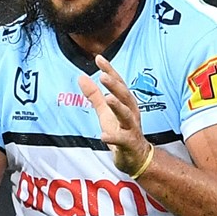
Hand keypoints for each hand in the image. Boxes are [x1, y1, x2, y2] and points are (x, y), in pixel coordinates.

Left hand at [78, 55, 151, 174]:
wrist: (136, 157)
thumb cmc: (121, 131)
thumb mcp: (105, 112)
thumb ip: (94, 95)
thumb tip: (81, 77)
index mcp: (126, 102)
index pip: (118, 83)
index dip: (109, 70)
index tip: (99, 58)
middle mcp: (131, 112)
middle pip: (124, 95)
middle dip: (114, 85)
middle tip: (103, 75)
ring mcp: (131, 128)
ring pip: (126, 115)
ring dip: (117, 106)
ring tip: (108, 98)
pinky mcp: (129, 143)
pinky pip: (121, 140)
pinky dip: (113, 138)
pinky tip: (103, 136)